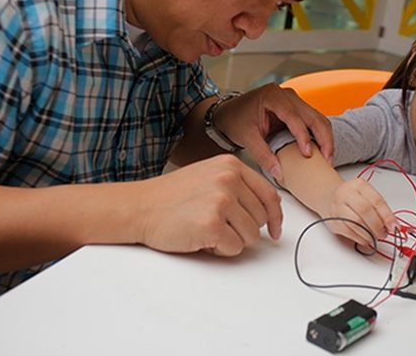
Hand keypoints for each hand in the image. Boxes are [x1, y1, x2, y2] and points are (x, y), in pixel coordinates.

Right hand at [137, 154, 281, 256]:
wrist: (140, 207)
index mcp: (231, 165)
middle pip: (261, 218)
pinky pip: (234, 248)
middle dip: (243, 229)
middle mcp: (229, 179)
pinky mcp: (212, 224)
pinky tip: (200, 238)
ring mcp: (221, 201)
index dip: (275, 216)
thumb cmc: (171, 196)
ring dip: (231, 240)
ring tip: (206, 229)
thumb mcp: (209, 176)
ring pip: (251, 236)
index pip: (269, 194)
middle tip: (217, 225)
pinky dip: (219, 250)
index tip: (276, 230)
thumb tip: (269, 208)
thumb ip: (237, 186)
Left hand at [213, 83, 332, 180]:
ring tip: (328, 158)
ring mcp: (294, 100)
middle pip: (313, 115)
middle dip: (324, 138)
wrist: (231, 111)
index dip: (303, 136)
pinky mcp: (297, 109)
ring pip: (318, 118)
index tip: (308, 154)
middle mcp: (287, 95)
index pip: (294, 116)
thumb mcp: (247, 138)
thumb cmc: (236, 119)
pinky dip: (320, 135)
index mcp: (273, 96)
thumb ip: (263, 155)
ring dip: (326, 138)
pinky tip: (322, 150)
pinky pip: (314, 121)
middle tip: (327, 159)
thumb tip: (279, 172)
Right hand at [320, 178, 395, 247]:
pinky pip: (349, 232)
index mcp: (359, 185)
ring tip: (375, 237)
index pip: (376, 201)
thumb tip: (393, 225)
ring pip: (356, 222)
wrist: (330, 197)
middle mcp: (346, 194)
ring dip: (369, 233)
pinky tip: (366, 238)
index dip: (387, 216)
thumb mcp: (367, 195)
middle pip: (365, 210)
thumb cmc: (353, 197)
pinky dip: (360, 238)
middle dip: (377, 225)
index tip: (394, 226)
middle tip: (383, 233)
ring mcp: (337, 207)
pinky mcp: (332, 220)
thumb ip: (380, 208)